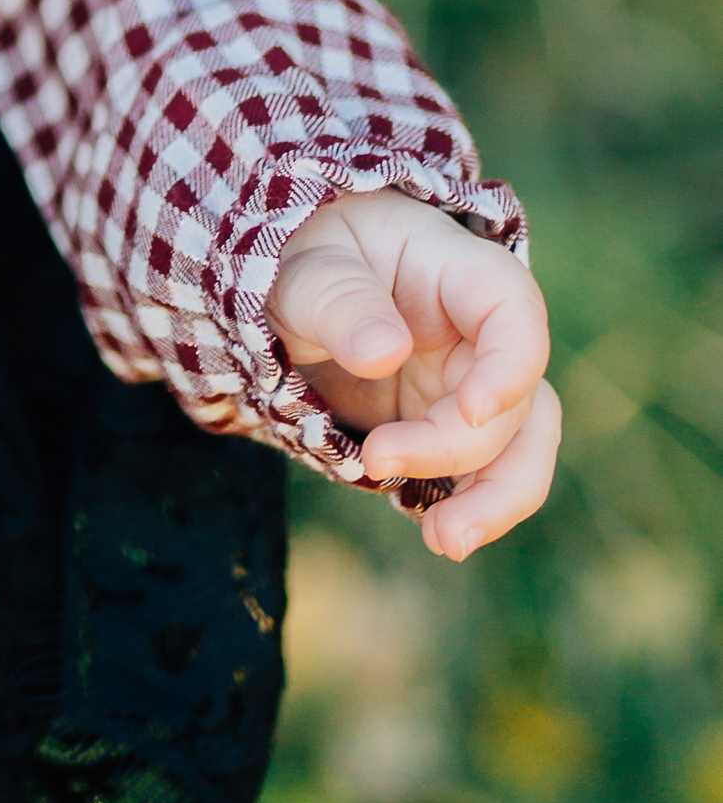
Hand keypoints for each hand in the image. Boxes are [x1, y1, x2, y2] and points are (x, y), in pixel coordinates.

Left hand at [268, 190, 557, 556]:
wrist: (285, 293)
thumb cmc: (300, 259)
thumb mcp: (303, 268)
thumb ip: (339, 301)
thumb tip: (385, 352)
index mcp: (455, 272)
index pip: (514, 310)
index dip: (511, 366)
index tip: (469, 409)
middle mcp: (476, 337)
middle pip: (518, 400)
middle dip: (467, 451)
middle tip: (382, 466)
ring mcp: (464, 388)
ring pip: (516, 450)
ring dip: (493, 501)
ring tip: (445, 543)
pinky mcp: (442, 431)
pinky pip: (474, 477)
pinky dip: (462, 507)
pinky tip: (431, 532)